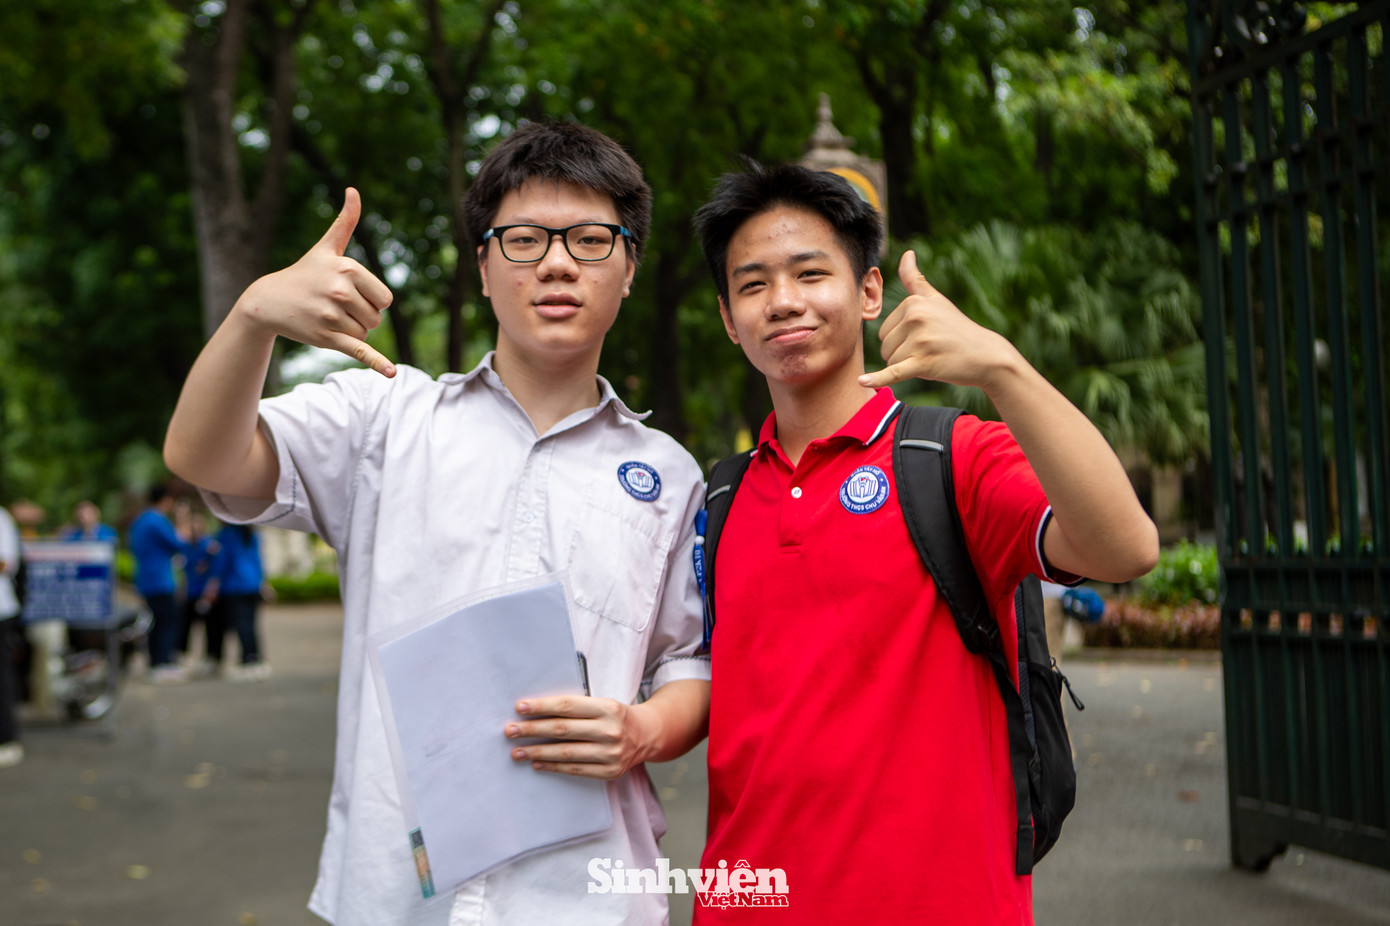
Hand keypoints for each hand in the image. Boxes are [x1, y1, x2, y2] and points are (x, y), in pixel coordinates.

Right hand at [236, 188, 395, 376]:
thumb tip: (354, 190)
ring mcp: (332, 315)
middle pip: (377, 318)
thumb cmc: (304, 273)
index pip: (385, 299)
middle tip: (335, 308)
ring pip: (366, 334)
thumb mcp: (326, 248)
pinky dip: (377, 363)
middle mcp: (340, 290)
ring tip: (327, 319)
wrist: (268, 301)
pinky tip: (391, 373)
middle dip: (361, 317)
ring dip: (352, 332)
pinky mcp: (326, 338)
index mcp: (348, 268)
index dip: (371, 301)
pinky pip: (360, 351)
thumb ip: (345, 222)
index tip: (348, 294)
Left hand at [505, 694, 659, 779]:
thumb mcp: (601, 704)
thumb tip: (536, 712)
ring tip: (517, 751)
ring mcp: (611, 753)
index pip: (567, 707)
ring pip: (566, 753)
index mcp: (607, 708)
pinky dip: (553, 766)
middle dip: (532, 730)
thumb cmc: (615, 716)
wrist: (647, 735)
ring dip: (537, 752)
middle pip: (563, 730)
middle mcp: (610, 730)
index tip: (520, 708)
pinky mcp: (609, 772)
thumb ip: (575, 708)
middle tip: (510, 730)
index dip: (542, 707)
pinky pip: (574, 769)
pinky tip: (537, 763)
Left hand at [858, 250, 1015, 391]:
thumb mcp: (936, 300)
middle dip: (902, 353)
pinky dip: (878, 379)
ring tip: (931, 358)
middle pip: (885, 346)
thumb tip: (907, 254)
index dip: (900, 339)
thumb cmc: (957, 328)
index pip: (884, 330)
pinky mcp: (923, 363)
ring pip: (891, 361)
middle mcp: (916, 318)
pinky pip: (894, 372)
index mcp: (914, 303)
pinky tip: (862, 382)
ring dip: (907, 366)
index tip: (924, 337)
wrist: (985, 355)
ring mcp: (920, 341)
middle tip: (929, 350)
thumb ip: (915, 280)